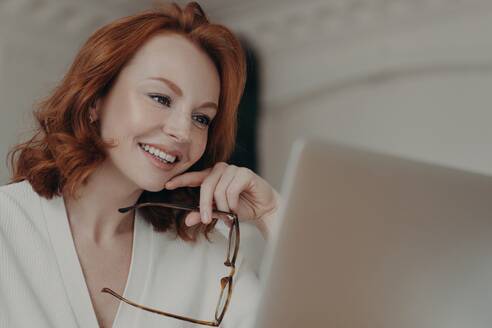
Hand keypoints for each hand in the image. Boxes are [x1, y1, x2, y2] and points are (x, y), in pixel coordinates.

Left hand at [164, 162, 279, 230]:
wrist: (264, 209)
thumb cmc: (243, 207)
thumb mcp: (220, 213)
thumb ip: (205, 213)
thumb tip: (188, 219)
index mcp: (212, 177)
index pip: (194, 177)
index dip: (181, 180)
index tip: (167, 185)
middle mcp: (221, 170)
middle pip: (206, 186)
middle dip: (204, 205)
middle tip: (206, 220)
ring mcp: (233, 170)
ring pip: (219, 189)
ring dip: (223, 206)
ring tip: (231, 213)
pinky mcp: (245, 173)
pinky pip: (231, 189)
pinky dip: (233, 202)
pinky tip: (238, 207)